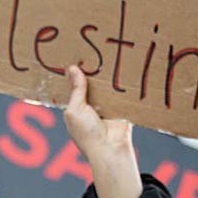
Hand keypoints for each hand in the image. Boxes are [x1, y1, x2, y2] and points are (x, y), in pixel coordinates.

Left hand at [63, 65, 141, 197]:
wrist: (110, 148)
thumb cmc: (87, 133)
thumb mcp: (75, 109)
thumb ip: (76, 90)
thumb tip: (73, 68)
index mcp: (75, 108)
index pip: (74, 87)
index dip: (75, 74)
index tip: (75, 55)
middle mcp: (91, 106)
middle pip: (92, 84)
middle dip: (93, 71)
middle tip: (95, 49)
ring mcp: (107, 106)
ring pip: (107, 86)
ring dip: (109, 76)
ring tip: (110, 54)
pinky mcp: (123, 107)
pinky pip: (123, 92)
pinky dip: (123, 83)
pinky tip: (124, 67)